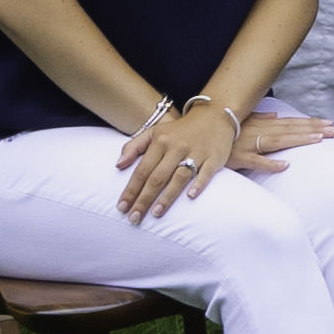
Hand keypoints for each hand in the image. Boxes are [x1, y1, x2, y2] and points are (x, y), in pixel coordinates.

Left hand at [115, 97, 240, 222]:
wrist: (215, 116)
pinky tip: (190, 197)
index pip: (142, 170)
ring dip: (167, 196)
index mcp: (160, 142)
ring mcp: (197, 152)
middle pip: (157, 177)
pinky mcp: (214, 157)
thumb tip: (118, 165)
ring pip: (179, 177)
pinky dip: (199, 184)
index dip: (131, 190)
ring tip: (156, 213)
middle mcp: (177, 147)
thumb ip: (134, 146)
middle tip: (134, 218)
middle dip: (144, 199)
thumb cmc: (180, 130)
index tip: (122, 207)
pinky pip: (206, 172)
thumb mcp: (155, 132)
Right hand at [229, 111, 333, 173]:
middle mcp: (257, 131)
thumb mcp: (241, 120)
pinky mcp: (237, 158)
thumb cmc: (219, 129)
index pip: (290, 123)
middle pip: (289, 130)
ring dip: (298, 140)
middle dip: (312, 129)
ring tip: (318, 140)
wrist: (194, 137)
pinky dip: (270, 164)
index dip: (309, 122)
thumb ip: (259, 117)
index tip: (329, 123)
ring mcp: (247, 144)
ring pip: (278, 141)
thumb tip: (276, 114)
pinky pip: (256, 162)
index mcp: (260, 124)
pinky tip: (286, 165)